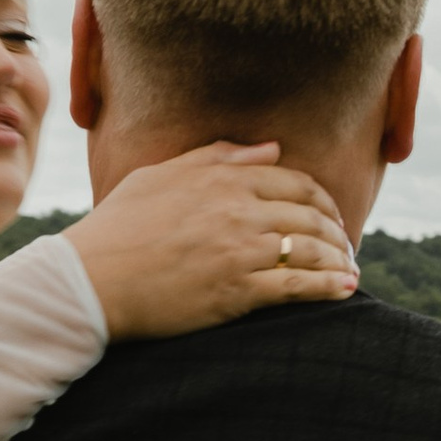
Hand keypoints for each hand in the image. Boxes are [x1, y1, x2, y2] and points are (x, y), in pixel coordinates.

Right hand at [65, 145, 358, 339]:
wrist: (90, 280)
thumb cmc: (117, 227)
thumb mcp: (159, 176)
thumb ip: (217, 157)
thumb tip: (270, 149)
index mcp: (222, 179)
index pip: (294, 181)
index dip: (322, 199)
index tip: (330, 215)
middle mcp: (238, 210)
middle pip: (311, 214)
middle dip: (338, 230)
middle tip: (346, 245)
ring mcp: (240, 251)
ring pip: (311, 249)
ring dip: (340, 259)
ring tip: (350, 270)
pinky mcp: (238, 291)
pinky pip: (299, 286)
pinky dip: (330, 287)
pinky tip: (345, 291)